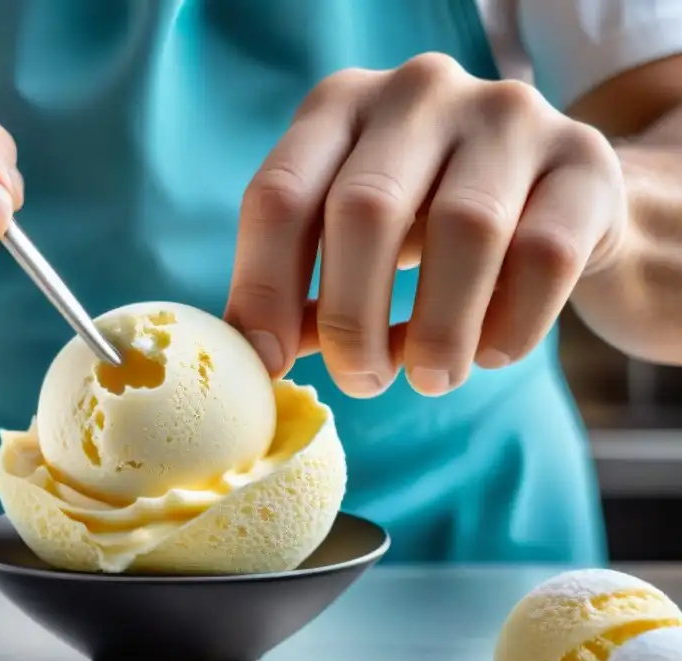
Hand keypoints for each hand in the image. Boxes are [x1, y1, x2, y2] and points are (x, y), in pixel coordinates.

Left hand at [226, 53, 626, 396]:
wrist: (556, 198)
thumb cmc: (427, 226)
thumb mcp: (355, 243)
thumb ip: (307, 293)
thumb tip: (262, 359)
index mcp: (340, 107)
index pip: (280, 193)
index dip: (263, 287)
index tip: (268, 365)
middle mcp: (419, 92)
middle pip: (366, 209)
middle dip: (351, 319)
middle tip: (362, 383)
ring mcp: (508, 114)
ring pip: (464, 230)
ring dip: (436, 333)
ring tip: (430, 377)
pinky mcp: (583, 157)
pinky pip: (543, 256)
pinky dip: (508, 325)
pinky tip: (489, 352)